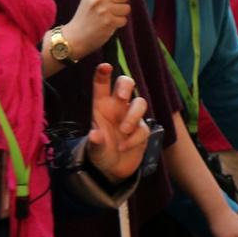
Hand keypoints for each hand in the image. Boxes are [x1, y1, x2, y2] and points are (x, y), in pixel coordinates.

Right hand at [63, 0, 130, 59]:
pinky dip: (118, 23)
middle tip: (109, 8)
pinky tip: (108, 24)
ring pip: (126, 7)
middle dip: (120, 2)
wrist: (75, 36)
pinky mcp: (109, 22)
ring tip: (108, 16)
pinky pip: (124, 20)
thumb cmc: (85, 15)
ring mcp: (104, 10)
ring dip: (120, 13)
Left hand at [85, 63, 149, 183]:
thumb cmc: (100, 151)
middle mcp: (117, 107)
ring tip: (123, 131)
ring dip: (132, 116)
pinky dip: (134, 138)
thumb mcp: (94, 149)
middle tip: (122, 97)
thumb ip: (95, 142)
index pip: (102, 85)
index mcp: (101, 105)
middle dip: (126, 86)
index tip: (105, 67)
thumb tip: (95, 135)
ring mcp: (131, 117)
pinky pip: (143, 128)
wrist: (112, 169)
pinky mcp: (142, 129)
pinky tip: (124, 147)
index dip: (103, 74)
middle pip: (126, 83)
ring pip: (140, 102)